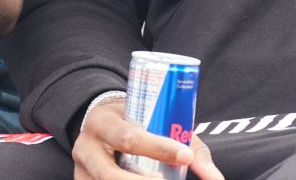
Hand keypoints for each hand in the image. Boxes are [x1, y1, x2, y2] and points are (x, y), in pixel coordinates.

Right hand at [73, 100, 222, 179]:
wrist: (98, 122)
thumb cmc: (133, 121)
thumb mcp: (152, 120)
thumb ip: (187, 144)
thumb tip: (214, 178)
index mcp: (103, 123)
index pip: (129, 138)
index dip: (158, 148)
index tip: (186, 156)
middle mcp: (86, 147)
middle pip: (110, 175)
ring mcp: (81, 170)